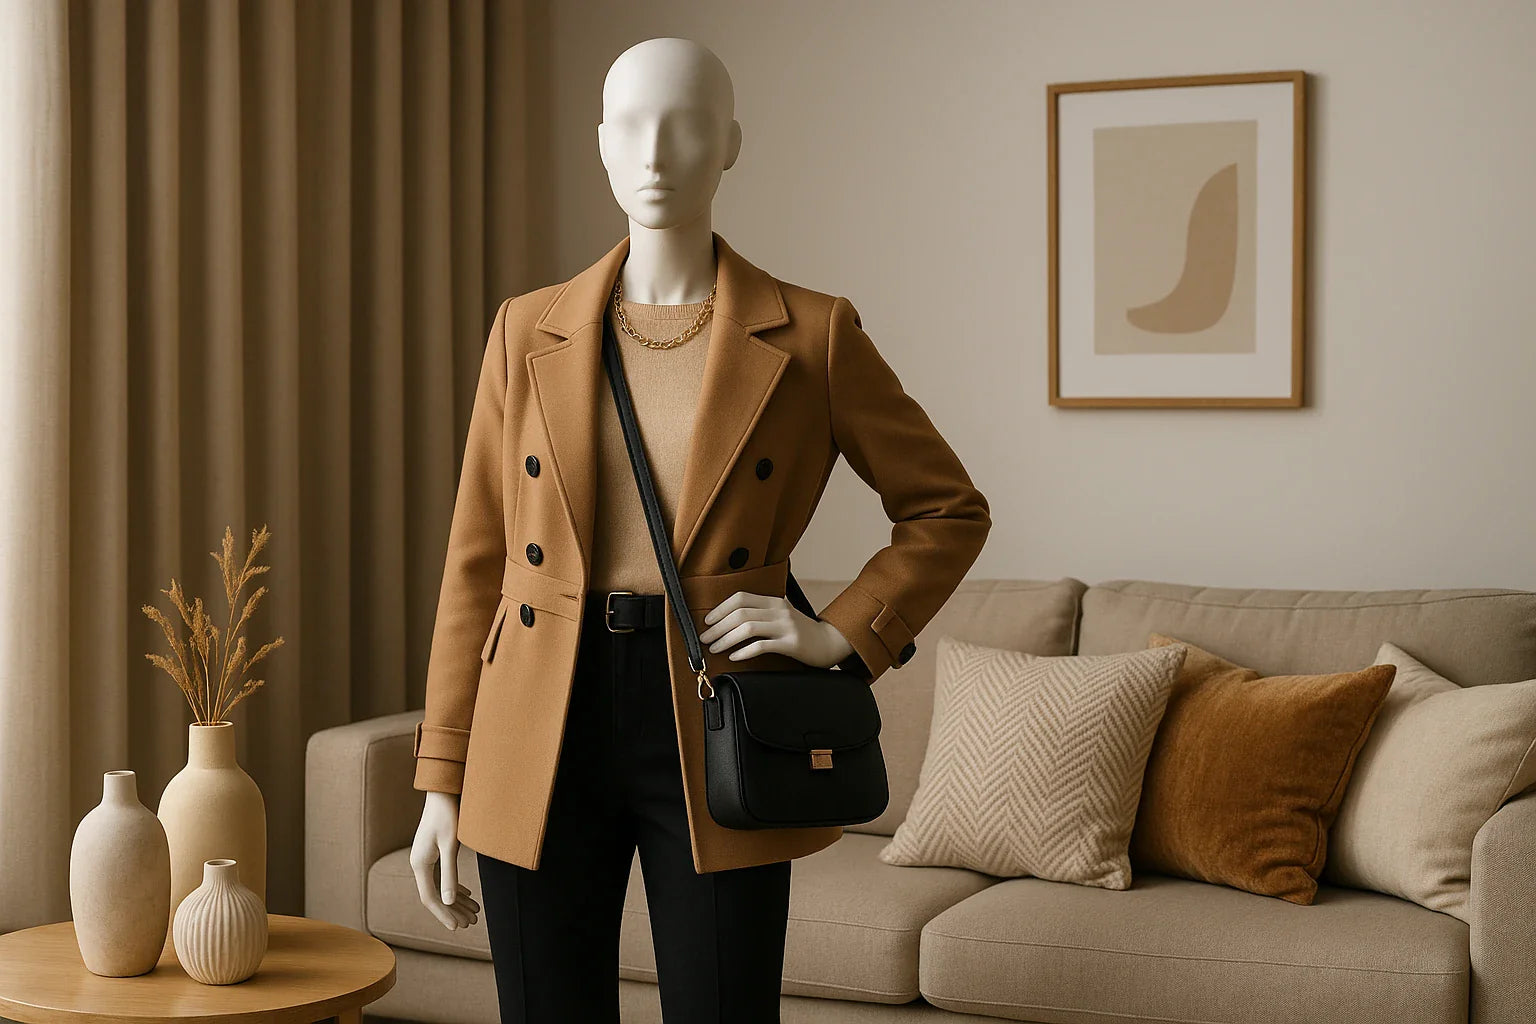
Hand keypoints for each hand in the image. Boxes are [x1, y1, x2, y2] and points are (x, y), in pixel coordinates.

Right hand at [410, 790, 480, 931]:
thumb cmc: (448, 815)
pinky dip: (455, 887)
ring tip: (475, 913)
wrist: (443, 791)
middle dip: (454, 911)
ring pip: (440, 887)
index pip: (430, 898)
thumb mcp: (451, 846)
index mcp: (420, 864)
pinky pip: (442, 877)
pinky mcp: (432, 852)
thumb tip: (449, 901)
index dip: (443, 915)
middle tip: (472, 924)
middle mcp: (419, 863)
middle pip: (435, 895)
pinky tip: (468, 895)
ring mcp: (425, 858)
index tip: (457, 928)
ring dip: (457, 901)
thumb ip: (450, 874)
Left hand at [699, 591, 854, 667]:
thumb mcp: (781, 616)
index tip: (707, 621)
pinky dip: (744, 651)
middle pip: (740, 613)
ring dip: (726, 638)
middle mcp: (779, 610)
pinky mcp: (791, 643)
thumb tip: (729, 621)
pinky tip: (734, 657)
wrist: (829, 643)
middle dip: (718, 626)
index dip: (720, 608)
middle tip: (705, 638)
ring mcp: (786, 626)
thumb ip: (761, 614)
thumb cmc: (801, 632)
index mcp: (774, 601)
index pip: (741, 598)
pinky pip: (762, 645)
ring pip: (748, 628)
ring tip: (715, 648)